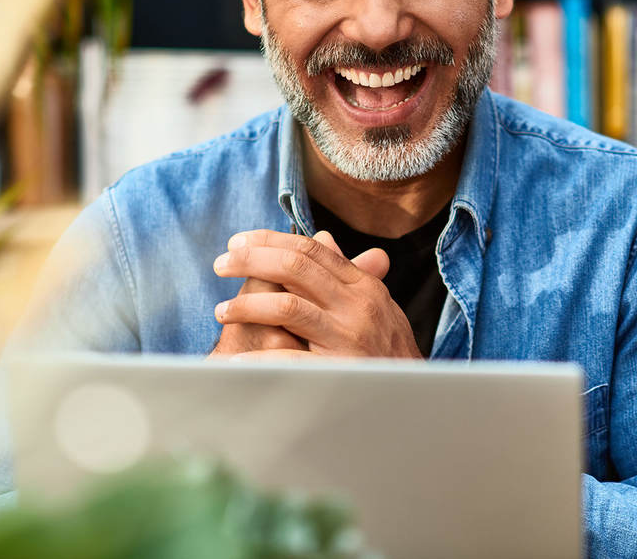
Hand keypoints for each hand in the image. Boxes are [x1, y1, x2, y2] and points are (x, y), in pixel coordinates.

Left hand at [211, 228, 421, 359]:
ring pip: (288, 307)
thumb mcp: (375, 304)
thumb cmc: (389, 349)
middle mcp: (357, 306)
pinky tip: (235, 362)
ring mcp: (349, 338)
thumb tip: (322, 238)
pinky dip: (257, 361)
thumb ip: (346, 272)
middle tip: (221, 265)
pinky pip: (289, 361)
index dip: (271, 241)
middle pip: (296, 268)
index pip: (312, 250)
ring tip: (222, 312)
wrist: (415, 397)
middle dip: (251, 261)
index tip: (238, 242)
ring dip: (246, 306)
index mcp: (363, 286)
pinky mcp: (339, 371)